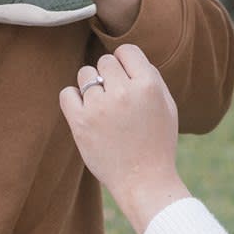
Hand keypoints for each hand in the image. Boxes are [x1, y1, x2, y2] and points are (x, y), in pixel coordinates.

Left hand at [58, 45, 188, 233]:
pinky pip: (67, 93)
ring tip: (102, 107)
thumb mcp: (167, 106)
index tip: (127, 80)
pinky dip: (74, 99)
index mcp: (148, 86)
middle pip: (105, 61)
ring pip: (85, 74)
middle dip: (110, 76)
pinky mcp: (80, 123)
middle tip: (116, 99)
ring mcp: (99, 107)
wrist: (144, 182)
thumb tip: (126, 58)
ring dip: (92, 86)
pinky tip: (86, 111)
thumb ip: (151, 77)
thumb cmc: (158, 143)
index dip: (126, 63)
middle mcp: (123, 92)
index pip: (126, 51)